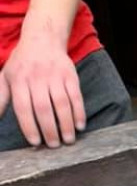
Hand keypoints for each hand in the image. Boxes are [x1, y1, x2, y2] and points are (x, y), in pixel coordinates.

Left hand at [0, 34, 85, 148]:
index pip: (23, 107)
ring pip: (61, 104)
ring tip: (68, 140)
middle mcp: (36, 78)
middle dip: (49, 130)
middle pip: (43, 108)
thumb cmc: (22, 63)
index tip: (35, 142)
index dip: (29, 126)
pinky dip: (79, 113)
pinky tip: (79, 126)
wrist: (43, 39)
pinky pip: (76, 97)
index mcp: (18, 80)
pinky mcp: (70, 75)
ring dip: (66, 124)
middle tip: (53, 145)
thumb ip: (0, 99)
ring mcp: (55, 76)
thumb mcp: (6, 77)